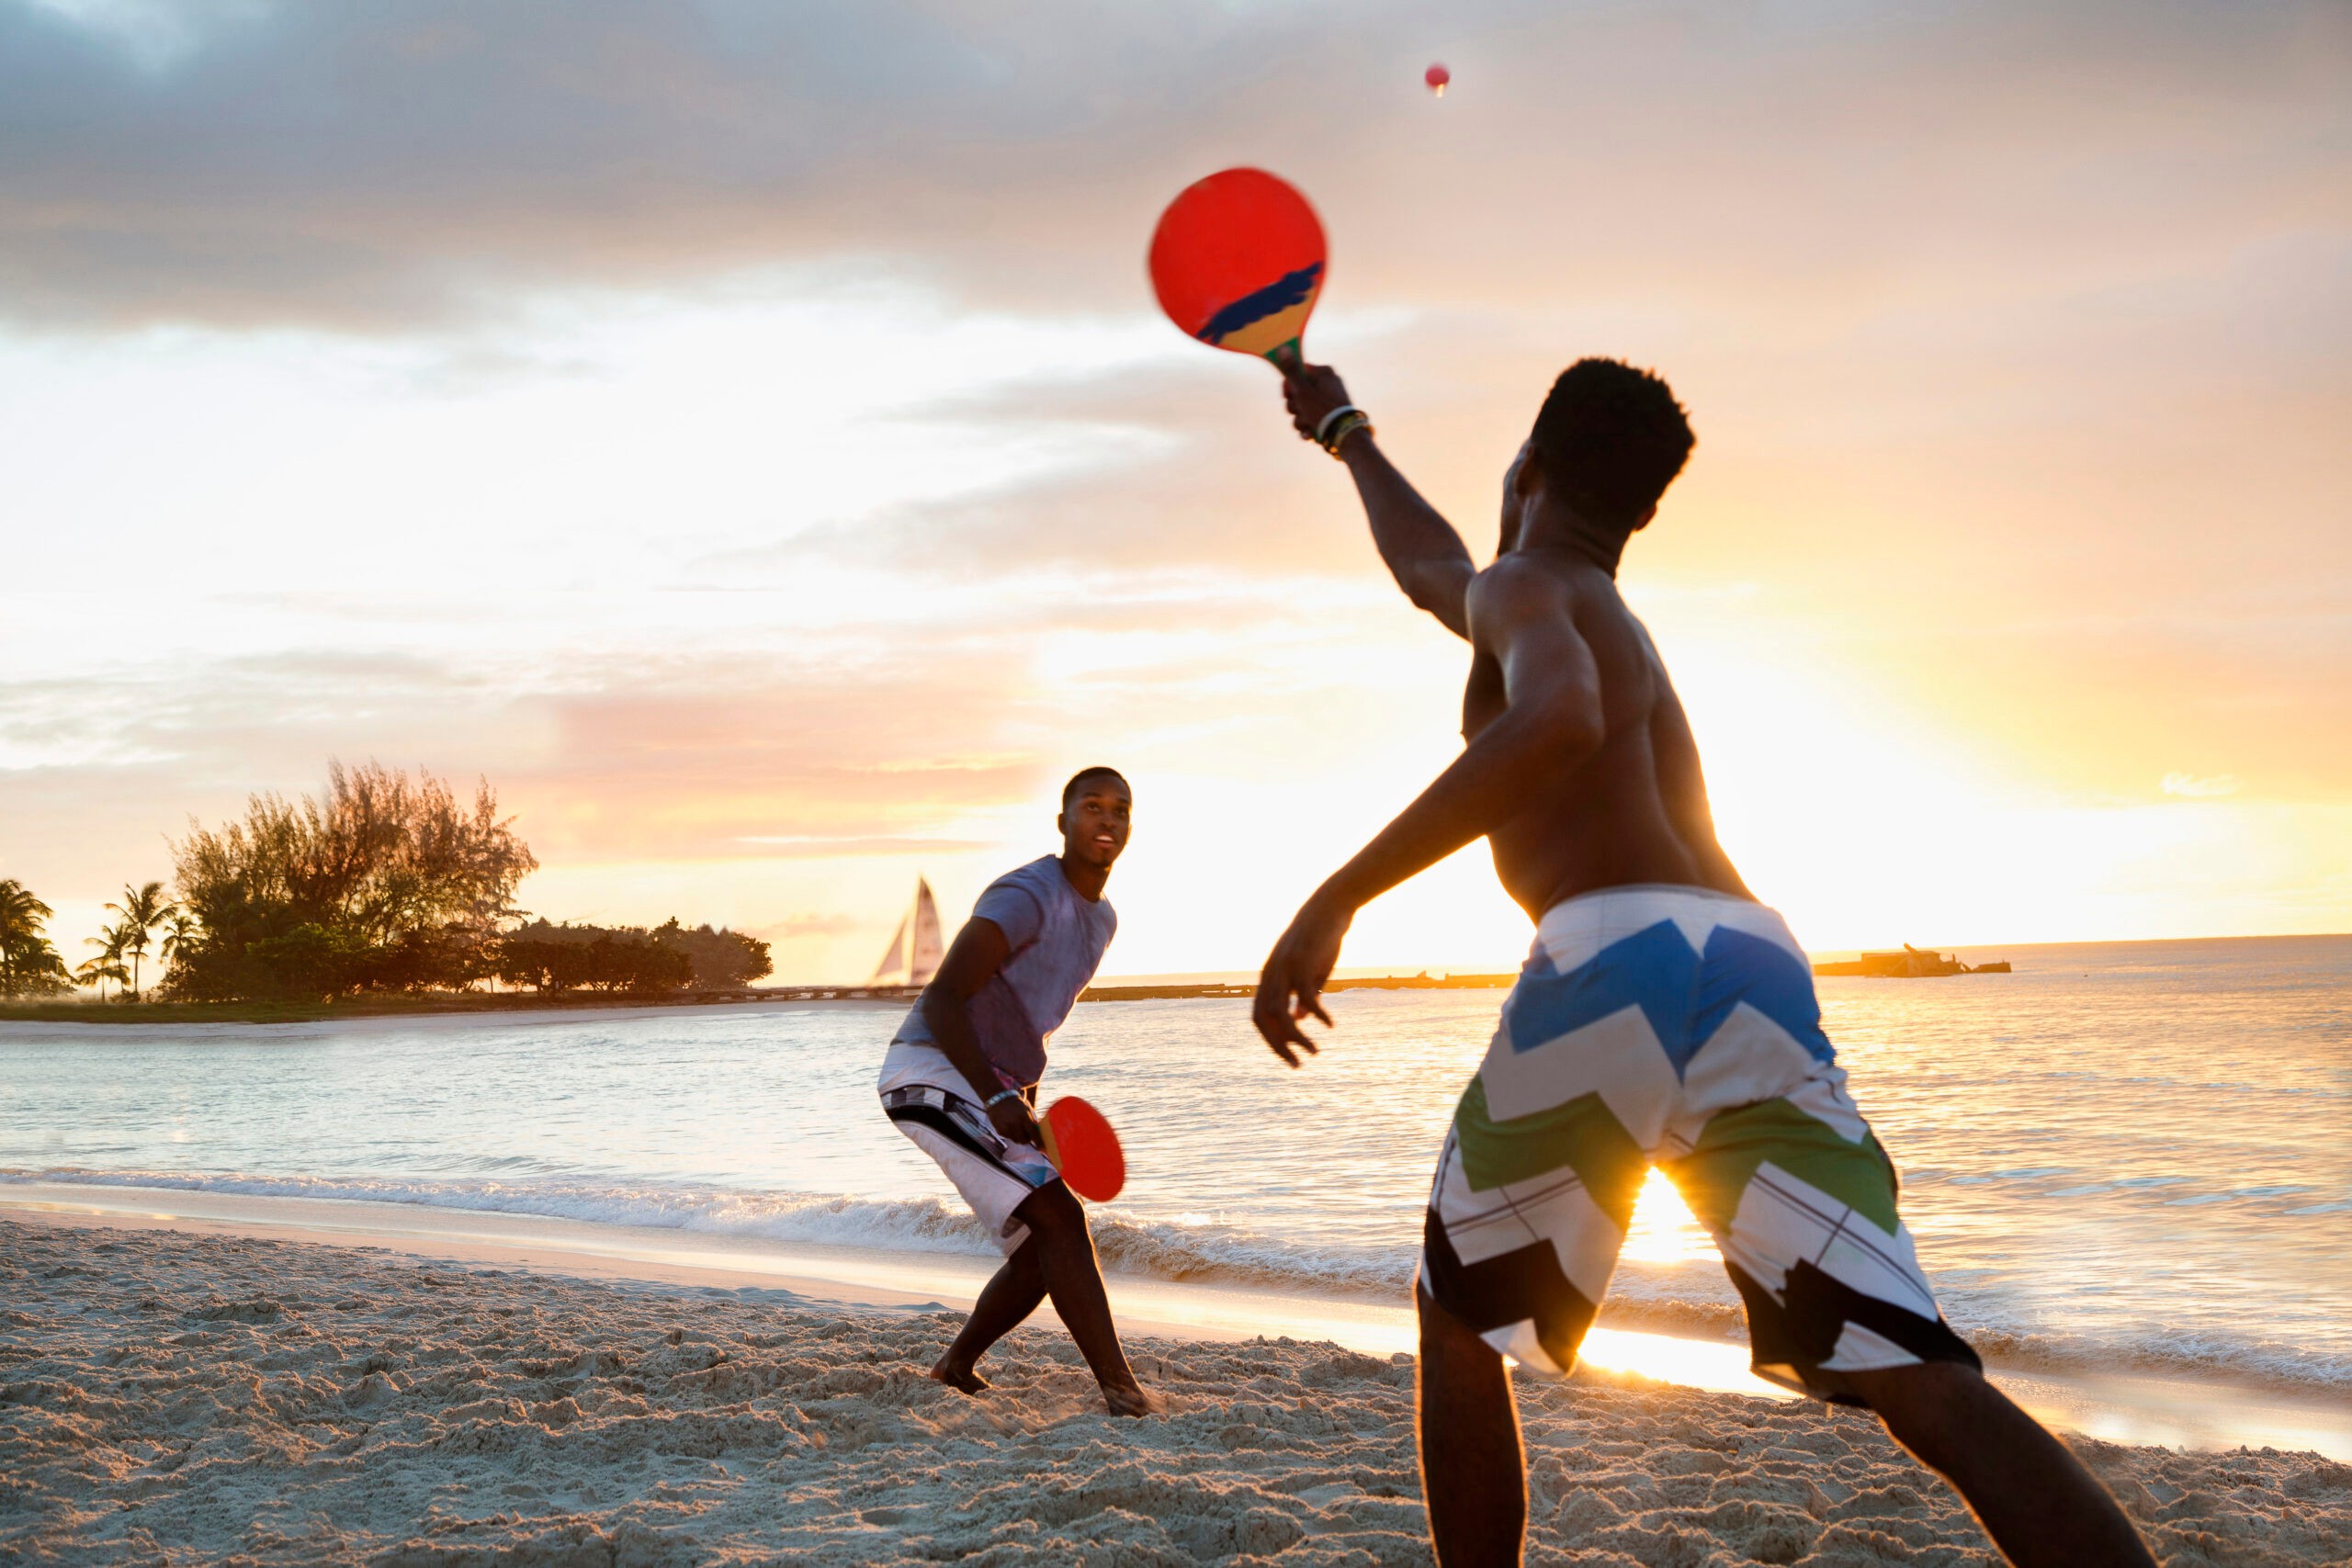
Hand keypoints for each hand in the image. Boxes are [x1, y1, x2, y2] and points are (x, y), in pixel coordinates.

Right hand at [988, 1097, 1040, 1146]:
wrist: (997, 1098)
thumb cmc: (1015, 1103)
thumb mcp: (1025, 1109)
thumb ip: (1031, 1121)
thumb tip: (1037, 1133)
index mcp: (1024, 1117)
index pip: (1033, 1134)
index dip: (1038, 1143)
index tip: (1042, 1149)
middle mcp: (1015, 1124)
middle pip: (1024, 1141)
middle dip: (1027, 1140)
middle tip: (1028, 1136)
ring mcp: (1006, 1128)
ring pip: (1016, 1140)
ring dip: (1019, 1137)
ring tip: (1017, 1128)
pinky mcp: (1000, 1130)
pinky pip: (1008, 1137)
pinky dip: (1010, 1134)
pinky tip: (1009, 1125)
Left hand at [1252, 892, 1352, 1066]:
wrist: (1329, 907)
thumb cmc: (1318, 940)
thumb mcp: (1306, 970)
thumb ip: (1300, 994)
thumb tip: (1298, 1019)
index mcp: (1269, 977)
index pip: (1259, 1017)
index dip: (1271, 1040)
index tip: (1289, 1057)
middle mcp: (1272, 974)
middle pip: (1265, 1019)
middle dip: (1278, 1046)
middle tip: (1297, 1065)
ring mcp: (1285, 968)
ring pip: (1281, 1012)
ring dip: (1296, 1037)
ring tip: (1314, 1051)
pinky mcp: (1303, 962)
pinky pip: (1306, 996)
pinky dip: (1317, 1014)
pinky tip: (1330, 1025)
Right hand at [1281, 361, 1353, 446]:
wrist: (1345, 437)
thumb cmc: (1324, 411)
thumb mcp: (1304, 391)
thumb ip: (1292, 371)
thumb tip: (1282, 348)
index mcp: (1323, 373)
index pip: (1297, 372)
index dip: (1289, 386)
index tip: (1288, 395)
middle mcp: (1327, 385)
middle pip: (1297, 393)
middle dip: (1294, 407)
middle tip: (1300, 411)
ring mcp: (1328, 402)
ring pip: (1302, 409)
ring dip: (1300, 420)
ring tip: (1308, 426)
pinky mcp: (1328, 417)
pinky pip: (1310, 420)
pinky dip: (1308, 428)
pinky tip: (1310, 434)